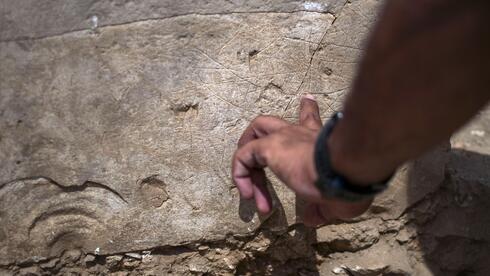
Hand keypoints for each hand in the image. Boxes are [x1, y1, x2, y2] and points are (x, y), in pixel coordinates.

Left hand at [231, 94, 371, 225]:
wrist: (344, 172)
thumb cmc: (347, 185)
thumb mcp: (335, 202)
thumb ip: (320, 208)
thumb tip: (312, 217)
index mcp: (318, 143)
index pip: (311, 120)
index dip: (308, 110)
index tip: (307, 99)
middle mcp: (299, 134)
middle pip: (271, 123)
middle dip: (258, 138)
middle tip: (258, 162)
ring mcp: (282, 138)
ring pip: (255, 132)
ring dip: (246, 160)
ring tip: (248, 190)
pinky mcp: (268, 147)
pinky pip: (242, 156)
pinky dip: (240, 175)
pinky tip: (248, 195)